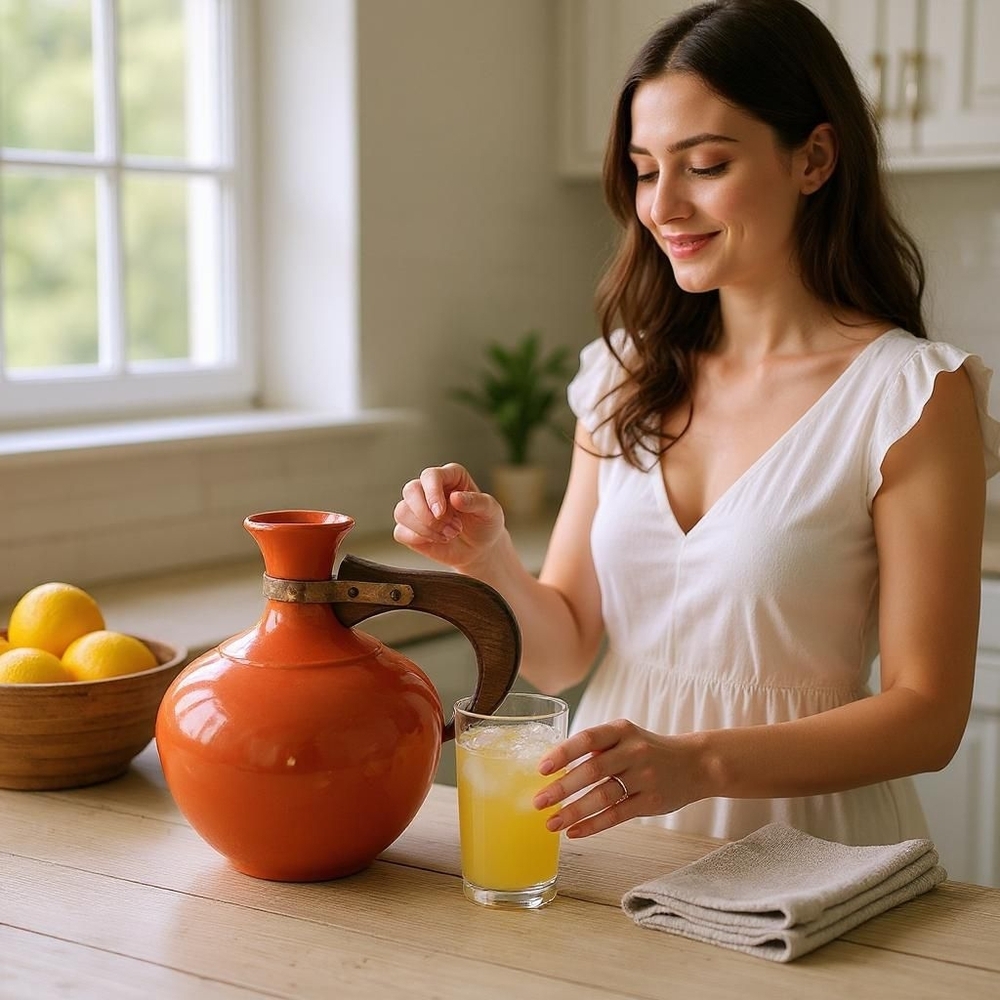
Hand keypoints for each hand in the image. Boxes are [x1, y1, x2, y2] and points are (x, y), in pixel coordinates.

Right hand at [393, 463, 506, 570]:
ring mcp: (417, 508)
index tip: (440, 513)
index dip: (432, 493)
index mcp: (450, 476)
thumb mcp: (490, 511)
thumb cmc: (485, 524)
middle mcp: (430, 489)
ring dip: (425, 529)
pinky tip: (437, 541)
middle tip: (452, 529)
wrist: (481, 548)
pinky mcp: (409, 528)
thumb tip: (455, 497)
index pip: (430, 476)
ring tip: (449, 536)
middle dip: (427, 514)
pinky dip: (418, 539)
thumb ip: (476, 501)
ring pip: (402, 511)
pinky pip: (400, 531)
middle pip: (410, 490)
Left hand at [532, 719, 699, 837]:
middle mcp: (633, 751)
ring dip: (574, 812)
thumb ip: (597, 747)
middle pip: (592, 770)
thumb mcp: (626, 737)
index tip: (542, 768)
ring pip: (603, 796)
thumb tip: (555, 768)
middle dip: (562, 788)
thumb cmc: (649, 750)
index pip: (588, 738)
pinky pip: (617, 815)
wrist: (695, 763)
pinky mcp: (651, 802)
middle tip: (538, 801)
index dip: (563, 753)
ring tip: (551, 823)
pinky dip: (593, 825)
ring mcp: (644, 777)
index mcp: (622, 730)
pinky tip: (574, 832)